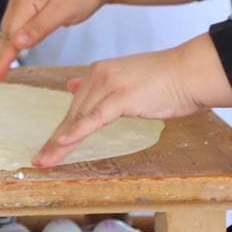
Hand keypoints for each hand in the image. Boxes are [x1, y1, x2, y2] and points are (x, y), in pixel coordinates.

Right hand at [0, 0, 116, 82]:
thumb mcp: (63, 11)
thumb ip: (38, 28)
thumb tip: (16, 44)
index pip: (11, 35)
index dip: (2, 58)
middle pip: (5, 34)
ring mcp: (21, 0)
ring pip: (8, 32)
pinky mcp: (27, 5)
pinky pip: (15, 28)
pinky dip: (8, 43)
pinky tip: (0, 53)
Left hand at [32, 38, 231, 167]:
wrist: (191, 72)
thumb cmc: (167, 80)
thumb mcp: (127, 79)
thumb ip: (102, 86)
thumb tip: (72, 85)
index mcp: (101, 71)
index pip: (77, 105)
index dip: (63, 127)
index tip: (50, 145)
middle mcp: (100, 75)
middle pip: (73, 113)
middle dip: (56, 139)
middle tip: (41, 159)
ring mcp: (110, 85)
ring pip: (79, 117)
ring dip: (60, 142)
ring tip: (45, 160)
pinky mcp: (122, 96)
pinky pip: (94, 118)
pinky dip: (77, 131)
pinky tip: (62, 142)